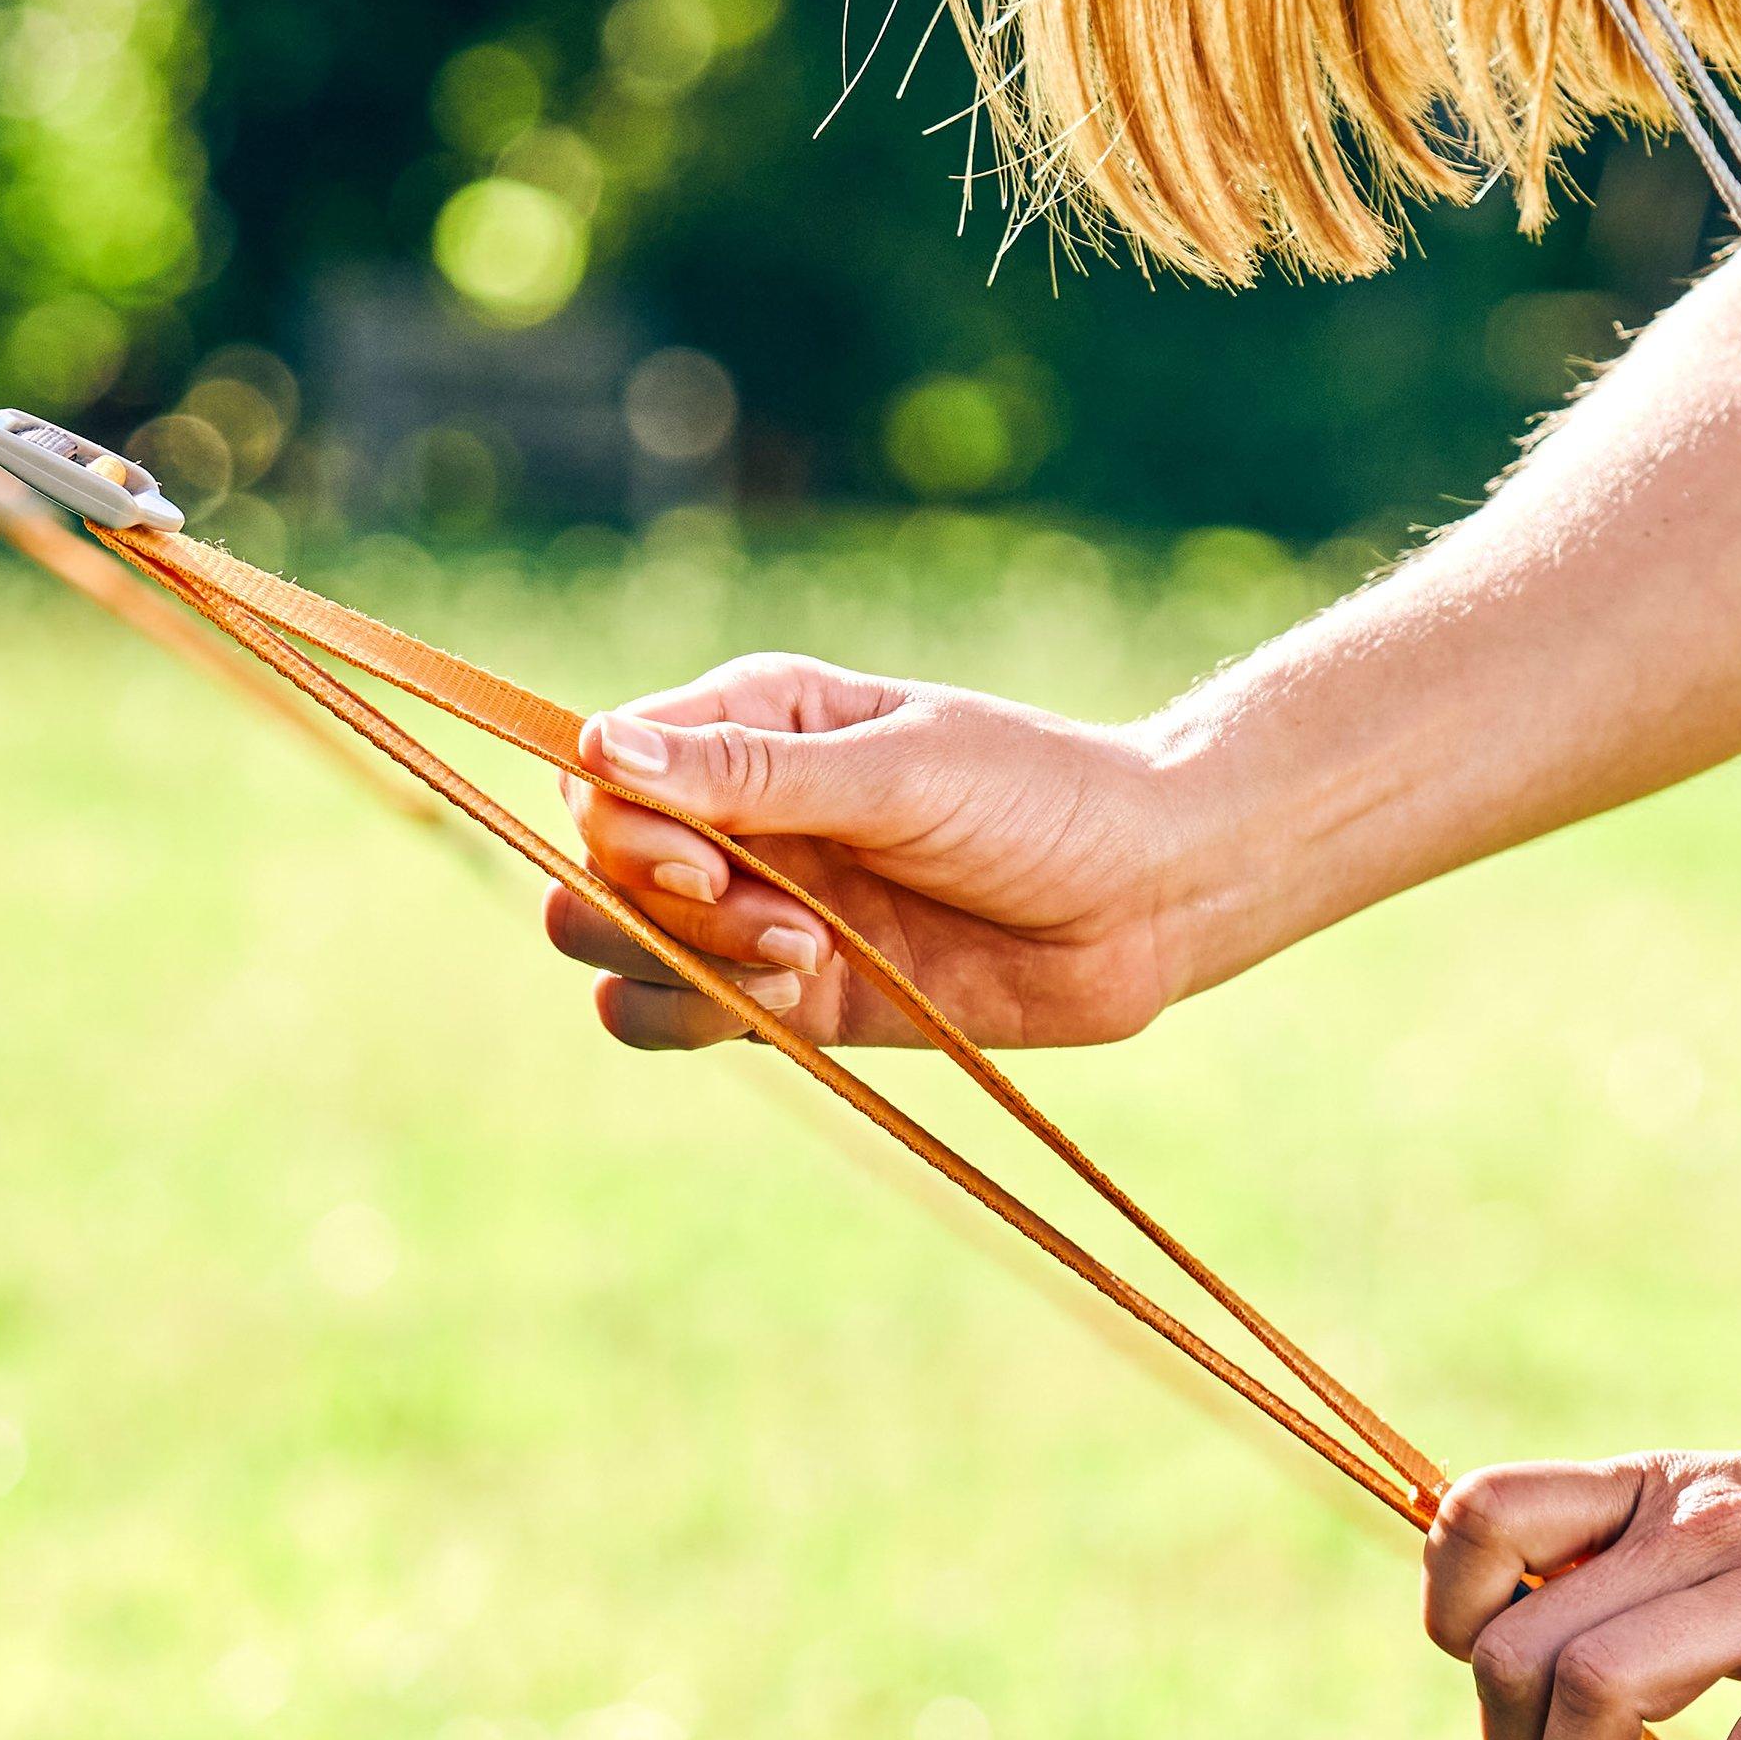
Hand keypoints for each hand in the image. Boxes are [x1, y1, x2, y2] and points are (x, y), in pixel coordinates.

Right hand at [543, 654, 1198, 1051]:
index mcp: (749, 723)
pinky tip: (800, 992)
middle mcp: (734, 814)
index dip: (620, 825)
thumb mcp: (895, 770)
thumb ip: (748, 776)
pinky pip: (671, 1015)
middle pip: (594, 867)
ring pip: (617, 949)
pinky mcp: (786, 993)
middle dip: (653, 904)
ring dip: (683, 963)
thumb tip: (598, 747)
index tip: (706, 860)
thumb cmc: (1036, 798)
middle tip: (769, 916)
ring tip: (804, 958)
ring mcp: (753, 906)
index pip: (602, 770)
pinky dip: (702, 1015)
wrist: (1146, 897)